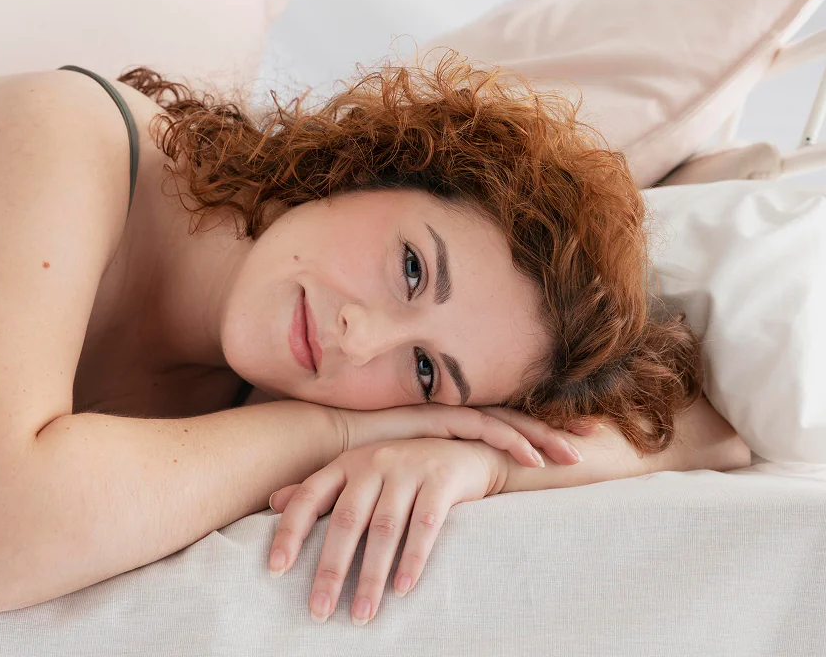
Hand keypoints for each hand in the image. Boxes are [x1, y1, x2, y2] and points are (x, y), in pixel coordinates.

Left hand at [265, 438, 506, 624]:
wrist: (465, 450)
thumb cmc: (403, 471)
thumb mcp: (359, 473)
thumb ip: (320, 490)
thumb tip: (273, 502)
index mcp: (346, 464)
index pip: (309, 498)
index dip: (290, 533)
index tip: (275, 570)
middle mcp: (372, 463)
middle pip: (346, 522)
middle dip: (331, 570)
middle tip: (320, 611)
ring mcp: (408, 469)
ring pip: (384, 529)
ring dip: (372, 577)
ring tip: (362, 615)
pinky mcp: (442, 479)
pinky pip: (425, 525)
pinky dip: (413, 559)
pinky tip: (402, 589)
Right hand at [331, 402, 590, 468]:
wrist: (323, 445)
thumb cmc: (361, 467)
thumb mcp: (405, 477)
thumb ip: (428, 484)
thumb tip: (453, 505)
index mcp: (447, 428)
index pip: (499, 427)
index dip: (535, 434)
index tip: (571, 444)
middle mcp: (450, 416)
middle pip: (513, 420)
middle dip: (554, 429)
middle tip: (594, 440)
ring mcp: (443, 413)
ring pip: (505, 421)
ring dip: (542, 437)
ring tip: (575, 453)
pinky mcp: (435, 416)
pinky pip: (482, 426)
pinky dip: (511, 440)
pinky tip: (533, 457)